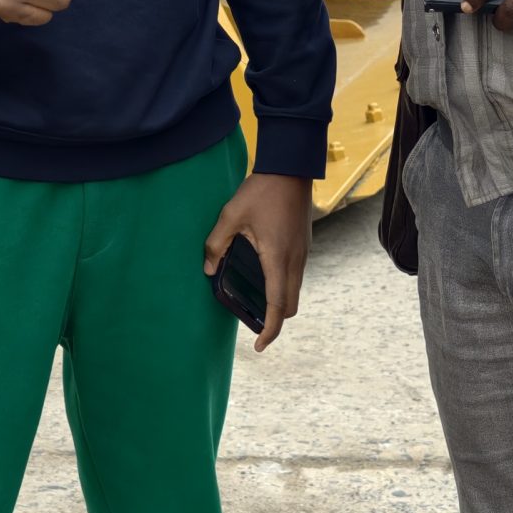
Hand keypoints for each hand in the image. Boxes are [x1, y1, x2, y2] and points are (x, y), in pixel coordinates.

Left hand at [203, 171, 313, 352]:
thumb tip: (209, 269)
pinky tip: (263, 274)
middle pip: (291, 305)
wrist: (291, 167)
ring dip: (280, 302)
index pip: (279, 306)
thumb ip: (217, 244)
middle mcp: (295, 260)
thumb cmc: (261, 190)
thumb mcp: (230, 215)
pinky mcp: (304, 244)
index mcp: (278, 258)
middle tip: (253, 323)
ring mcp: (303, 253)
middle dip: (275, 320)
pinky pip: (295, 275)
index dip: (271, 330)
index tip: (259, 345)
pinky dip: (283, 285)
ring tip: (256, 301)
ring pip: (295, 290)